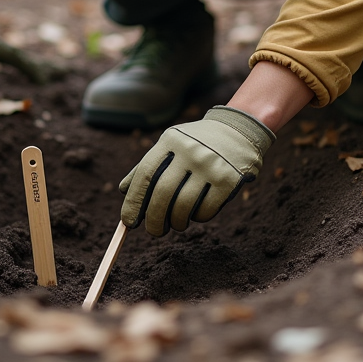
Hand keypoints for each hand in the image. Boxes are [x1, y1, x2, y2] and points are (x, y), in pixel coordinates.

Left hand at [119, 106, 273, 236]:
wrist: (239, 130)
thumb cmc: (196, 143)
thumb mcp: (171, 144)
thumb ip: (148, 165)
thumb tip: (124, 191)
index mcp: (171, 140)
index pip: (145, 174)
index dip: (134, 201)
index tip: (128, 222)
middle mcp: (190, 151)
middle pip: (163, 193)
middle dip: (154, 219)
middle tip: (154, 231)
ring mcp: (210, 166)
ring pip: (184, 206)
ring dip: (176, 222)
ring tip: (177, 223)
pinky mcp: (228, 180)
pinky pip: (205, 211)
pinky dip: (197, 218)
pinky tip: (196, 212)